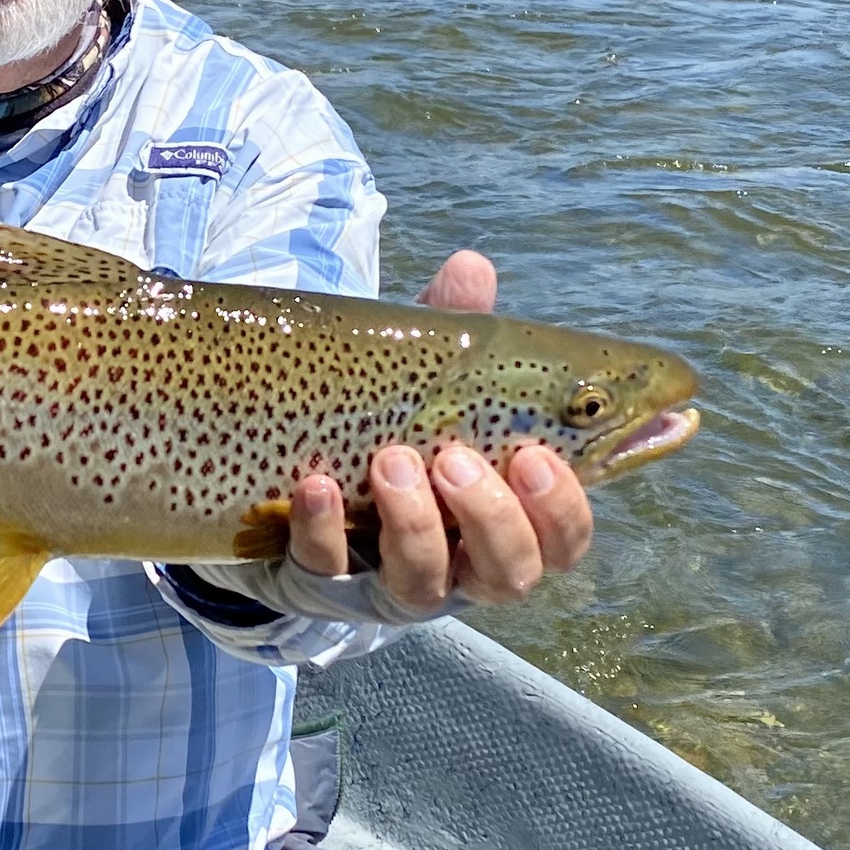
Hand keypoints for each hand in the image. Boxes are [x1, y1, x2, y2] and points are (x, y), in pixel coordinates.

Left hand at [286, 249, 593, 611]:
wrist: (285, 486)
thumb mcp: (418, 378)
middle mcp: (457, 563)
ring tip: (390, 460)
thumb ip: (451, 332)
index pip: (562, 535)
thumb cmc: (383, 426)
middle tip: (457, 457)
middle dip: (491, 518)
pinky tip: (317, 485)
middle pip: (510, 572)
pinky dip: (322, 528)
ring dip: (414, 522)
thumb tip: (471, 267)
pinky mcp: (317, 581)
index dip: (565, 506)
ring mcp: (386, 579)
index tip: (539, 452)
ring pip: (425, 582)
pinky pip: (324, 567)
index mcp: (501, 518)